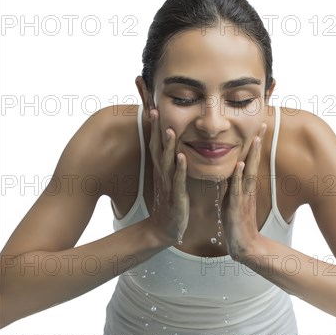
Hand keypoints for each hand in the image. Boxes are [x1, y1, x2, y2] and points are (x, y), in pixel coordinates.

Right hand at [148, 108, 188, 245]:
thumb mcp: (169, 180)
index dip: (154, 126)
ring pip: (167, 162)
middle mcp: (163, 174)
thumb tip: (173, 148)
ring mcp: (169, 185)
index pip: (156, 143)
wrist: (167, 228)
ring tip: (171, 129)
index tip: (152, 105)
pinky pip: (178, 180)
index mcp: (162, 169)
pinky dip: (180, 169)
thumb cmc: (171, 202)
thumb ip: (170, 163)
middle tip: (153, 108)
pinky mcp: (177, 196)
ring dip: (169, 145)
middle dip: (156, 129)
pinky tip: (183, 157)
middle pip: (158, 147)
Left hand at [222, 123, 266, 258]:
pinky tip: (240, 165)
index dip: (254, 144)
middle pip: (253, 161)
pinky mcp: (236, 208)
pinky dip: (239, 177)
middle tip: (264, 122)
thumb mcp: (233, 200)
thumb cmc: (237, 223)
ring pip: (248, 172)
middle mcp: (246, 189)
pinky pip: (237, 190)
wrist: (244, 246)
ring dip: (251, 155)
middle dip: (258, 142)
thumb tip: (230, 171)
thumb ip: (232, 185)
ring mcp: (243, 197)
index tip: (258, 126)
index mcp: (245, 186)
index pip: (250, 160)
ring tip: (256, 138)